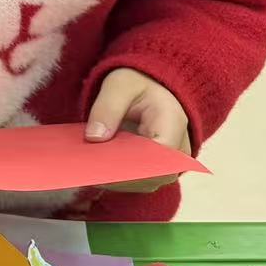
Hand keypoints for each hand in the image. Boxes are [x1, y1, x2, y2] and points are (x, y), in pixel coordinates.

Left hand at [86, 67, 193, 193]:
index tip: (101, 167)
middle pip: (152, 176)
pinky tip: (94, 169)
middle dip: (119, 176)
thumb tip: (94, 138)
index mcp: (173, 125)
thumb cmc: (139, 82)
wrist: (153, 86)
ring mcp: (170, 163)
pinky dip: (118, 177)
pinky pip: (138, 179)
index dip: (131, 167)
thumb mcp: (119, 85)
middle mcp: (179, 150)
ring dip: (116, 179)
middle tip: (86, 171)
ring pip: (144, 182)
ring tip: (86, 171)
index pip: (158, 158)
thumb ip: (107, 108)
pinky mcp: (157, 168)